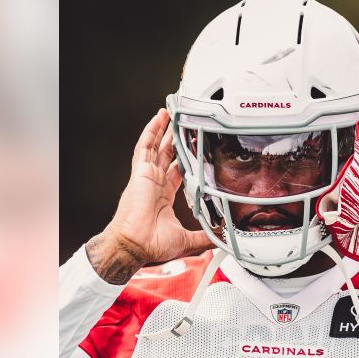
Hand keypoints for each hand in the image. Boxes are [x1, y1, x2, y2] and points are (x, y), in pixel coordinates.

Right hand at [88, 109, 211, 283]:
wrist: (136, 245)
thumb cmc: (152, 245)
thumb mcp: (187, 240)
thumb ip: (205, 237)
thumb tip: (222, 237)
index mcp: (164, 196)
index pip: (176, 170)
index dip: (184, 157)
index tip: (193, 147)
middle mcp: (155, 183)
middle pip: (166, 153)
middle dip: (174, 137)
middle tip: (182, 122)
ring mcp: (147, 176)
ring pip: (156, 146)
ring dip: (163, 129)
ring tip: (170, 112)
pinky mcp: (141, 172)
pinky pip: (145, 147)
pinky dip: (151, 131)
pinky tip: (158, 118)